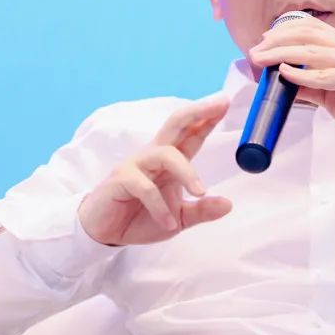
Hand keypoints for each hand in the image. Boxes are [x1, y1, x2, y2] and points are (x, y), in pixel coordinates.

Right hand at [77, 94, 231, 245]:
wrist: (106, 232)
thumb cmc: (142, 217)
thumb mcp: (179, 218)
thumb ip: (201, 210)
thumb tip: (228, 205)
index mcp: (170, 160)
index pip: (191, 134)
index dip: (207, 118)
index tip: (224, 102)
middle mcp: (154, 155)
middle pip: (176, 124)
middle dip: (198, 112)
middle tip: (220, 103)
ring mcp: (136, 165)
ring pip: (165, 154)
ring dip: (187, 173)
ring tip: (200, 193)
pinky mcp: (121, 180)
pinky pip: (144, 187)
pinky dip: (160, 206)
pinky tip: (167, 223)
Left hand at [248, 18, 334, 146]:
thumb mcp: (333, 93)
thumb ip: (312, 85)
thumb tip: (283, 82)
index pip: (312, 27)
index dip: (285, 29)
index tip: (264, 39)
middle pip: (307, 35)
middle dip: (277, 41)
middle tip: (255, 52)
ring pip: (312, 52)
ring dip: (282, 54)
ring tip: (261, 60)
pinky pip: (325, 75)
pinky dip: (302, 74)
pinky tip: (285, 74)